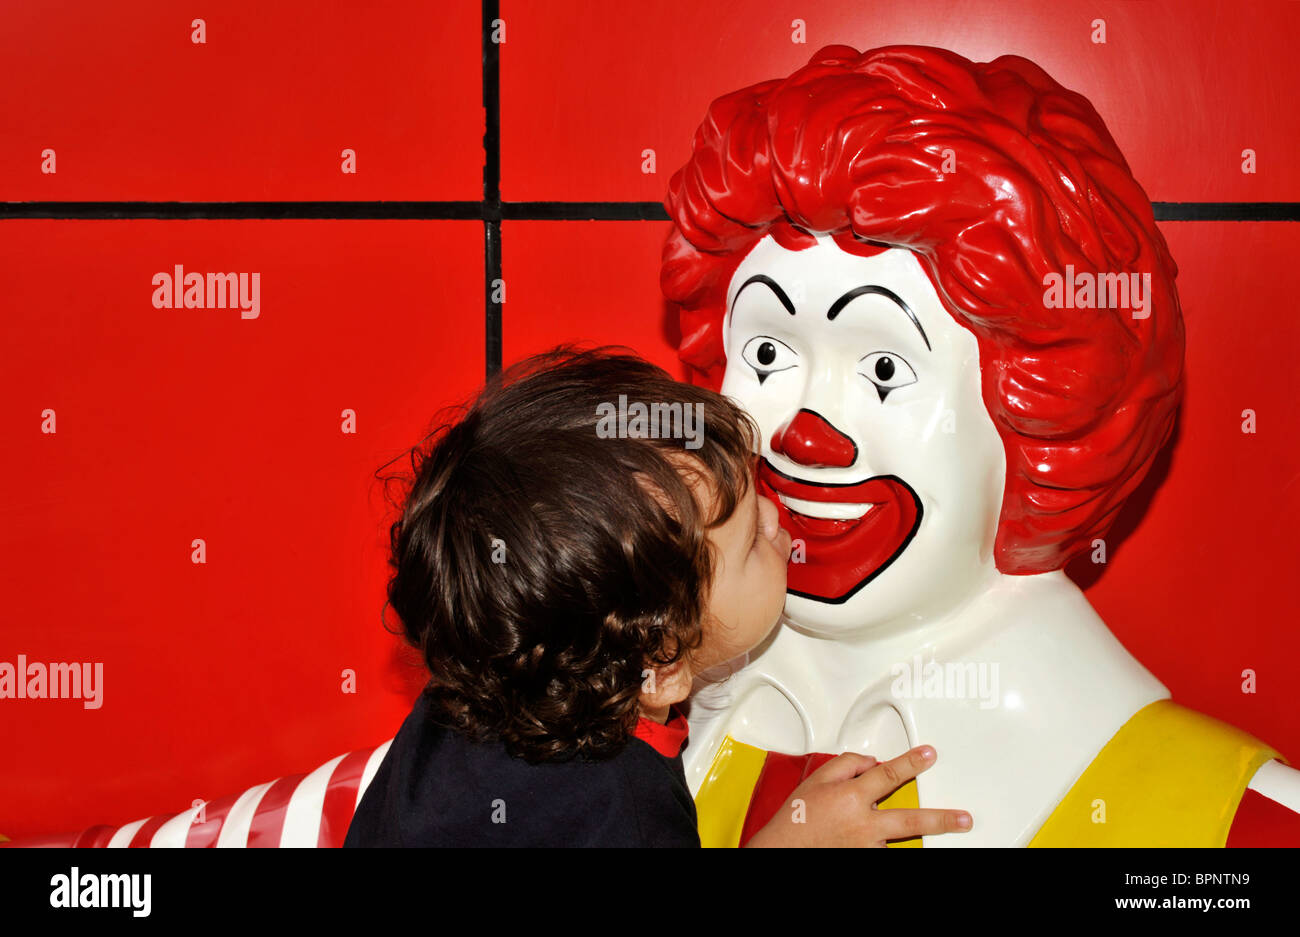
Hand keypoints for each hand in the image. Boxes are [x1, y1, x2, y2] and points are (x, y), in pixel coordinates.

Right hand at [744, 745, 972, 846]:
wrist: (784, 851)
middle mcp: (864, 824)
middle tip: (964, 819)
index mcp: (852, 797)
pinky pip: (882, 848)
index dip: (912, 762)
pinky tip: (867, 838)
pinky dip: (880, 842)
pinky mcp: (866, 859)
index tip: (929, 754)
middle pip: (911, 820)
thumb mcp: (816, 780)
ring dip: (898, 832)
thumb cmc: (796, 819)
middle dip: (942, 819)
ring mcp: (867, 846)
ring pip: (894, 835)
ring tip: (895, 828)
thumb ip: (847, 765)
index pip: (889, 774)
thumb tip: (871, 762)